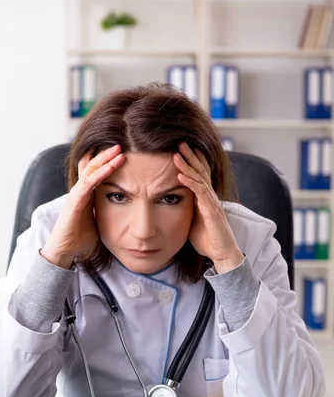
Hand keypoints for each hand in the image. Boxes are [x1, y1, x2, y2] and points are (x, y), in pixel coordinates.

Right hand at [41, 145, 124, 267]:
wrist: (65, 251)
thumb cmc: (80, 238)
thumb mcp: (99, 220)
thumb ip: (106, 211)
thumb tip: (124, 210)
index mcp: (85, 194)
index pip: (93, 171)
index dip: (104, 159)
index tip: (120, 151)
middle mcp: (79, 191)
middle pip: (91, 165)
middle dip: (106, 154)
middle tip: (120, 144)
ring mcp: (76, 195)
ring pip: (90, 170)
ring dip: (105, 160)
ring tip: (118, 150)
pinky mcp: (74, 203)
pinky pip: (88, 185)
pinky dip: (99, 175)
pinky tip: (110, 167)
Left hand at [174, 142, 242, 273]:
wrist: (222, 254)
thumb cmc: (208, 239)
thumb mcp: (193, 221)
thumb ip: (187, 210)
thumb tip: (174, 204)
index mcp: (206, 199)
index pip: (200, 175)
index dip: (193, 161)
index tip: (181, 150)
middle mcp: (210, 197)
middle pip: (201, 171)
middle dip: (191, 156)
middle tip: (180, 143)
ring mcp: (212, 203)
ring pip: (200, 179)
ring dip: (188, 166)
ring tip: (177, 155)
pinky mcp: (212, 211)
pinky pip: (200, 194)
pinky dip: (190, 183)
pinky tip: (181, 176)